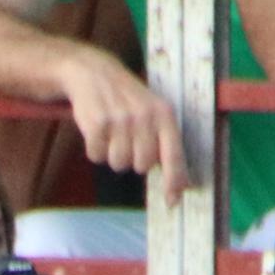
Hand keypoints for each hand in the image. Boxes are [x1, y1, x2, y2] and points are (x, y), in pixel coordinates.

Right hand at [58, 44, 184, 183]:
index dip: (174, 181)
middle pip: (142, 166)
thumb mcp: (153, 112)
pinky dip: (95, 149)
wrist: (94, 72)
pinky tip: (97, 130)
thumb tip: (180, 185)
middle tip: (127, 139)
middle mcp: (145, 116)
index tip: (172, 202)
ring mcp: (120, 120)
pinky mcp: (97, 123)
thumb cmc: (128, 100)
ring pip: (119, 164)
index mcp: (164, 114)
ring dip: (112, 155)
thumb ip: (166, 144)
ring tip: (112, 133)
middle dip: (133, 159)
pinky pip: (97, 156)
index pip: (174, 155)